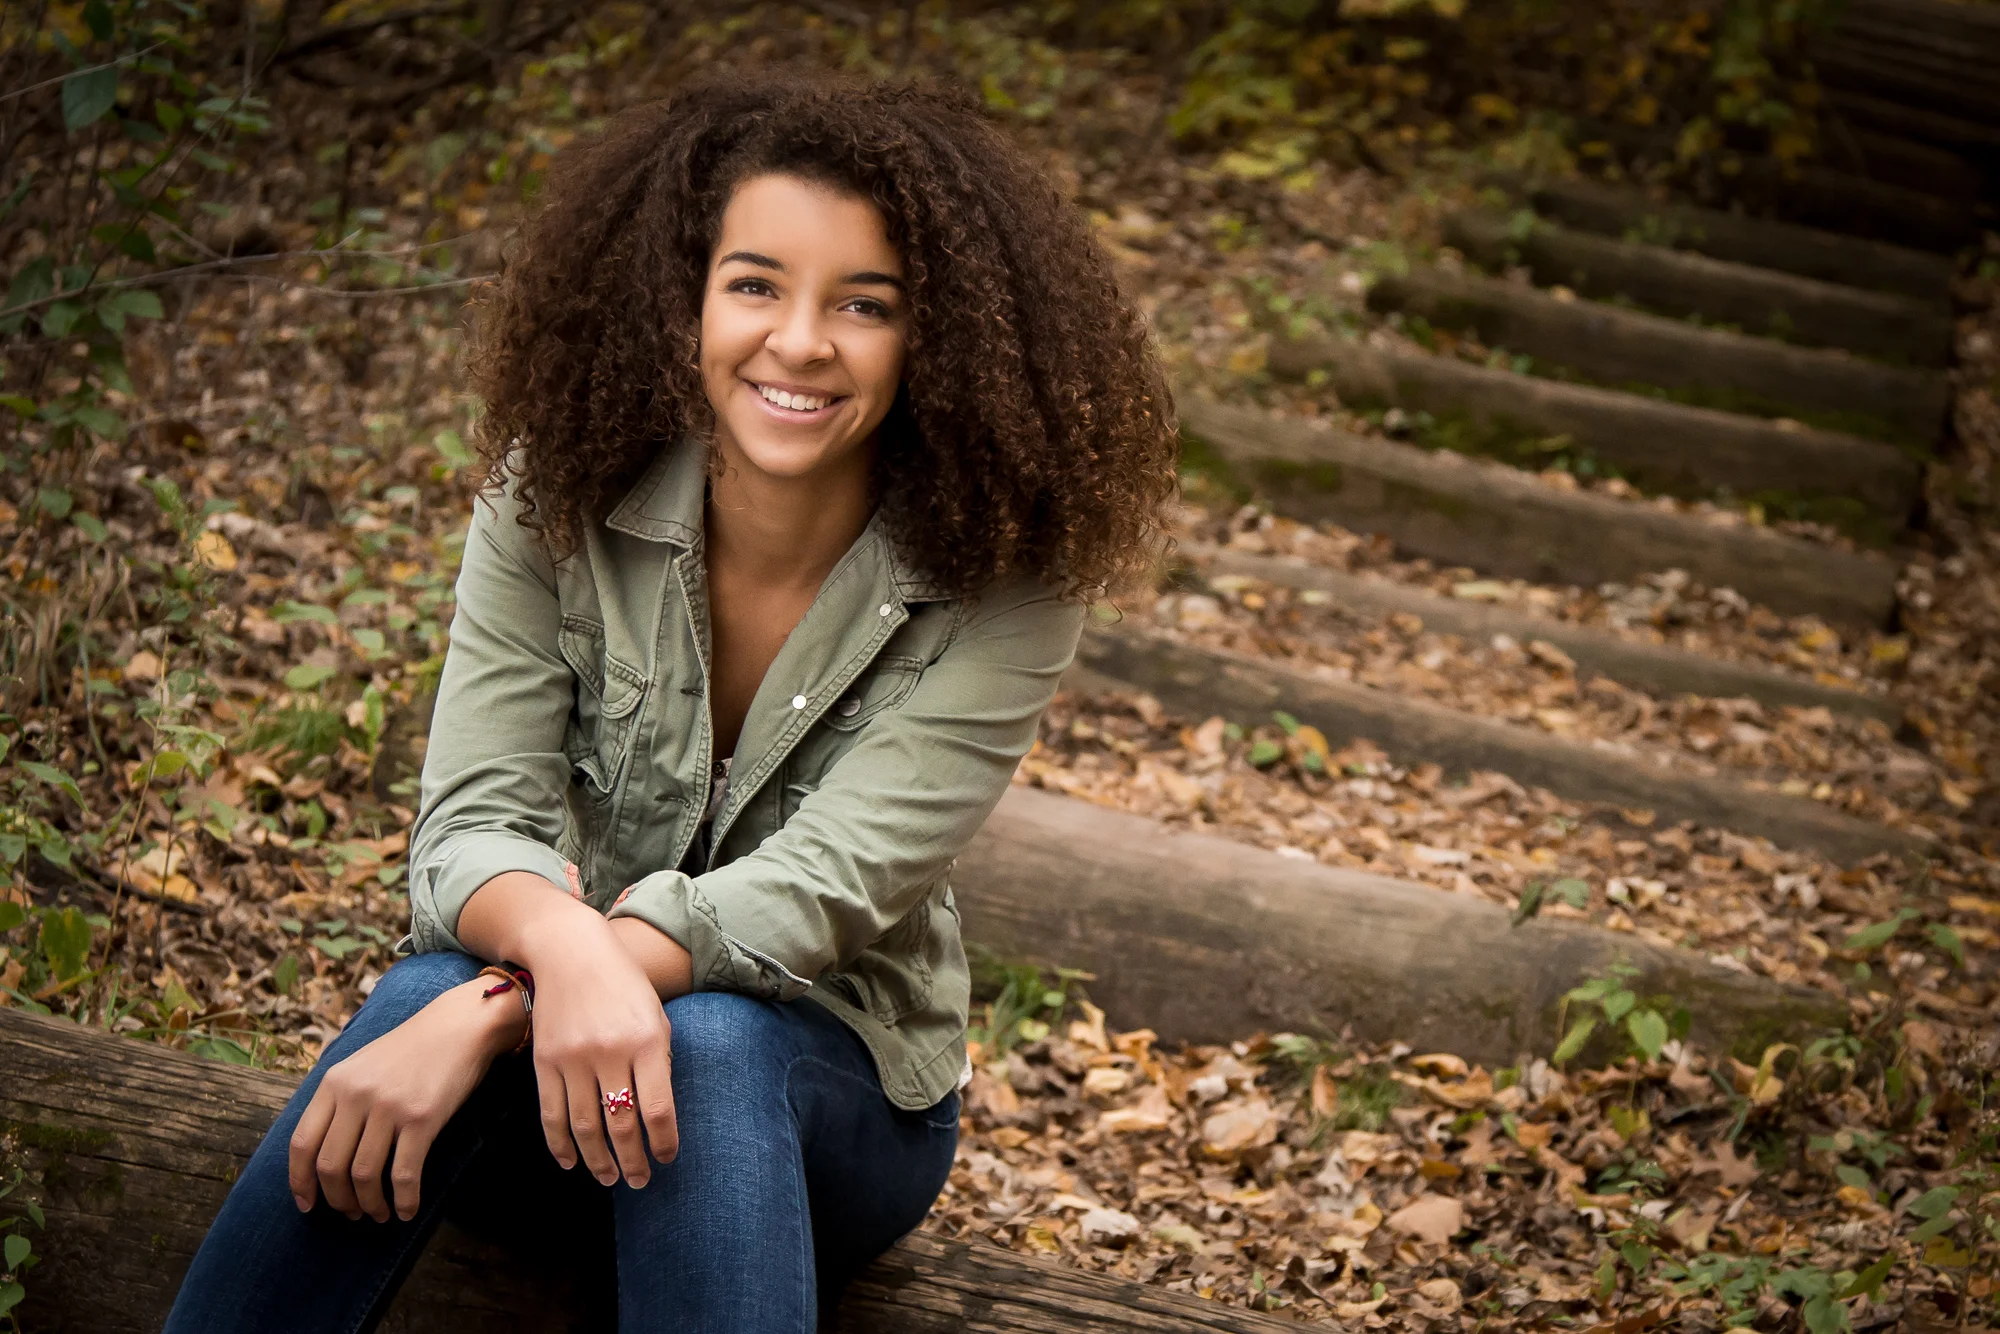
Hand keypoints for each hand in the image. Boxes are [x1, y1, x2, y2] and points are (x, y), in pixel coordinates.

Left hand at [287, 977, 523, 1221]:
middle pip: (330, 1167)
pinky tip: (407, 1211)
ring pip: (364, 1176)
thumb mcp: (362, 1064)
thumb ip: (339, 1098)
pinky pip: (404, 1174)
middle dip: (338, 1200)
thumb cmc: (412, 1049)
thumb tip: (322, 1151)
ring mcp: (388, 1107)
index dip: (300, 1182)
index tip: (307, 1205)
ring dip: (369, 1205)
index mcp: (335, 1082)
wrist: (459, 1025)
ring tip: (379, 1214)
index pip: (302, 1144)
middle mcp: (356, 1095)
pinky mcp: (422, 1118)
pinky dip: (404, 1200)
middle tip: (351, 1213)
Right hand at [521, 911, 679, 1187]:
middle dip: (632, 1161)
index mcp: (646, 1042)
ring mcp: (573, 1058)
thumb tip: (659, 1115)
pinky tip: (572, 1162)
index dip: (663, 1143)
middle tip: (639, 1181)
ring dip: (598, 1160)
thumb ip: (658, 1061)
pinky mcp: (544, 1061)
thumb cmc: (623, 985)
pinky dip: (560, 1144)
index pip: (658, 1109)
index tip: (666, 1160)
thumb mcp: (655, 1016)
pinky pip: (551, 1113)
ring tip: (610, 1178)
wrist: (571, 951)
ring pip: (584, 1126)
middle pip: (621, 1124)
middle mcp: (610, 1053)